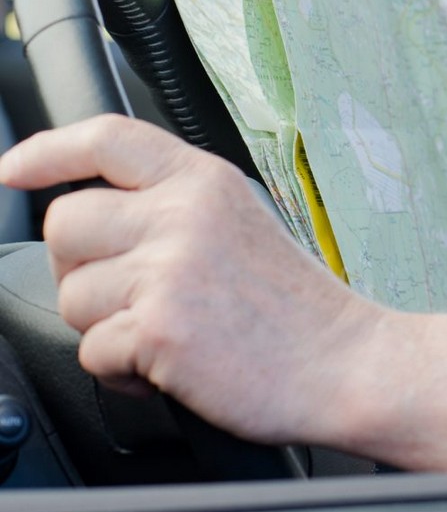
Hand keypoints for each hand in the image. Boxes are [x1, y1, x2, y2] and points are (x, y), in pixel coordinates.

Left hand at [0, 115, 382, 444]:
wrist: (347, 362)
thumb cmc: (297, 308)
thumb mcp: (242, 223)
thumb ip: (175, 206)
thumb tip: (98, 215)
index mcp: (206, 182)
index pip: (107, 140)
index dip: (46, 152)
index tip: (13, 170)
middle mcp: (185, 214)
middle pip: (66, 224)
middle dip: (82, 269)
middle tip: (133, 292)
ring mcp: (171, 269)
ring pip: (72, 295)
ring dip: (105, 326)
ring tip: (167, 331)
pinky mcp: (160, 328)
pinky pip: (92, 351)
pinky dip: (124, 371)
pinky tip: (173, 363)